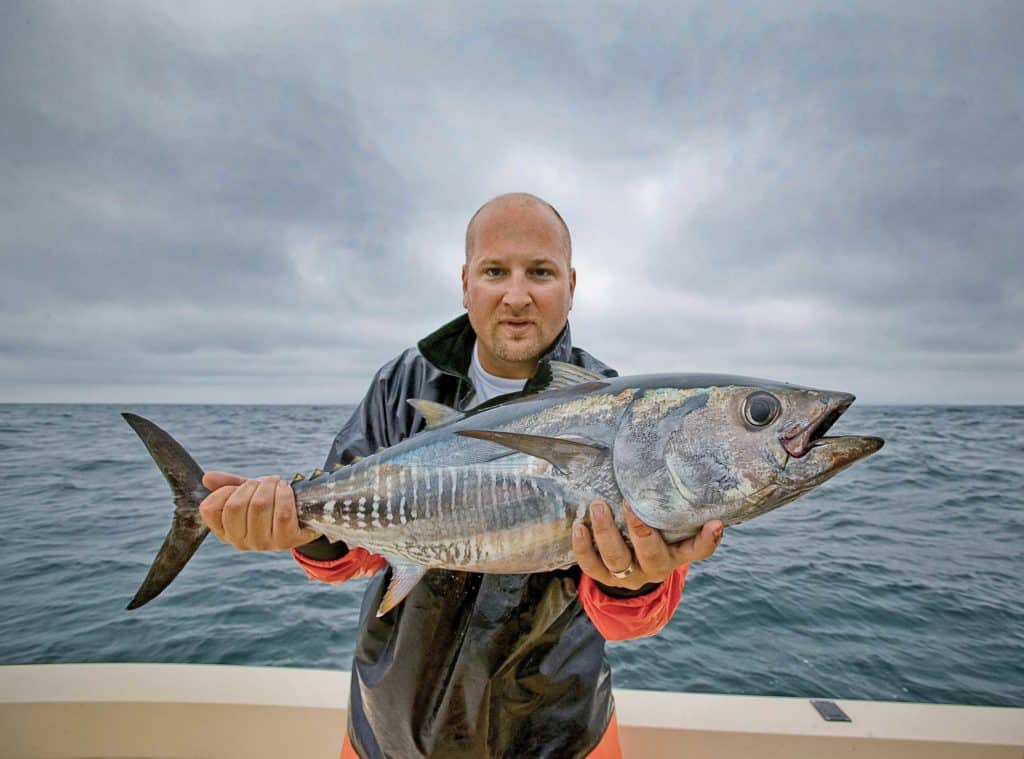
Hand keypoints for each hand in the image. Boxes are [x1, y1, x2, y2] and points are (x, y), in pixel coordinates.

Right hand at [199, 471, 317, 550]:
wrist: (304, 515)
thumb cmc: (271, 504)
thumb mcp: (248, 492)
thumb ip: (228, 485)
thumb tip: (207, 478)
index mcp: (225, 531)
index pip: (210, 509)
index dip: (225, 491)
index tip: (241, 486)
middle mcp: (240, 542)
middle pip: (235, 506)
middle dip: (251, 486)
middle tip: (265, 482)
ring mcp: (263, 543)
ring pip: (259, 506)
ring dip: (270, 487)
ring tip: (278, 484)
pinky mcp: (286, 540)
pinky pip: (282, 514)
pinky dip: (284, 495)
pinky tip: (286, 489)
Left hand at [572, 500, 724, 590]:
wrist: (631, 568)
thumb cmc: (653, 532)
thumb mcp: (666, 523)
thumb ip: (671, 502)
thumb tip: (668, 456)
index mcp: (676, 553)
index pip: (698, 549)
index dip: (708, 539)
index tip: (715, 522)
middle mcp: (655, 567)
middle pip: (652, 555)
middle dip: (641, 530)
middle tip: (629, 504)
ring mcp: (629, 575)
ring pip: (617, 560)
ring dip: (606, 533)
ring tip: (597, 506)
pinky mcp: (605, 578)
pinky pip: (592, 566)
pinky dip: (584, 547)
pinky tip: (580, 526)